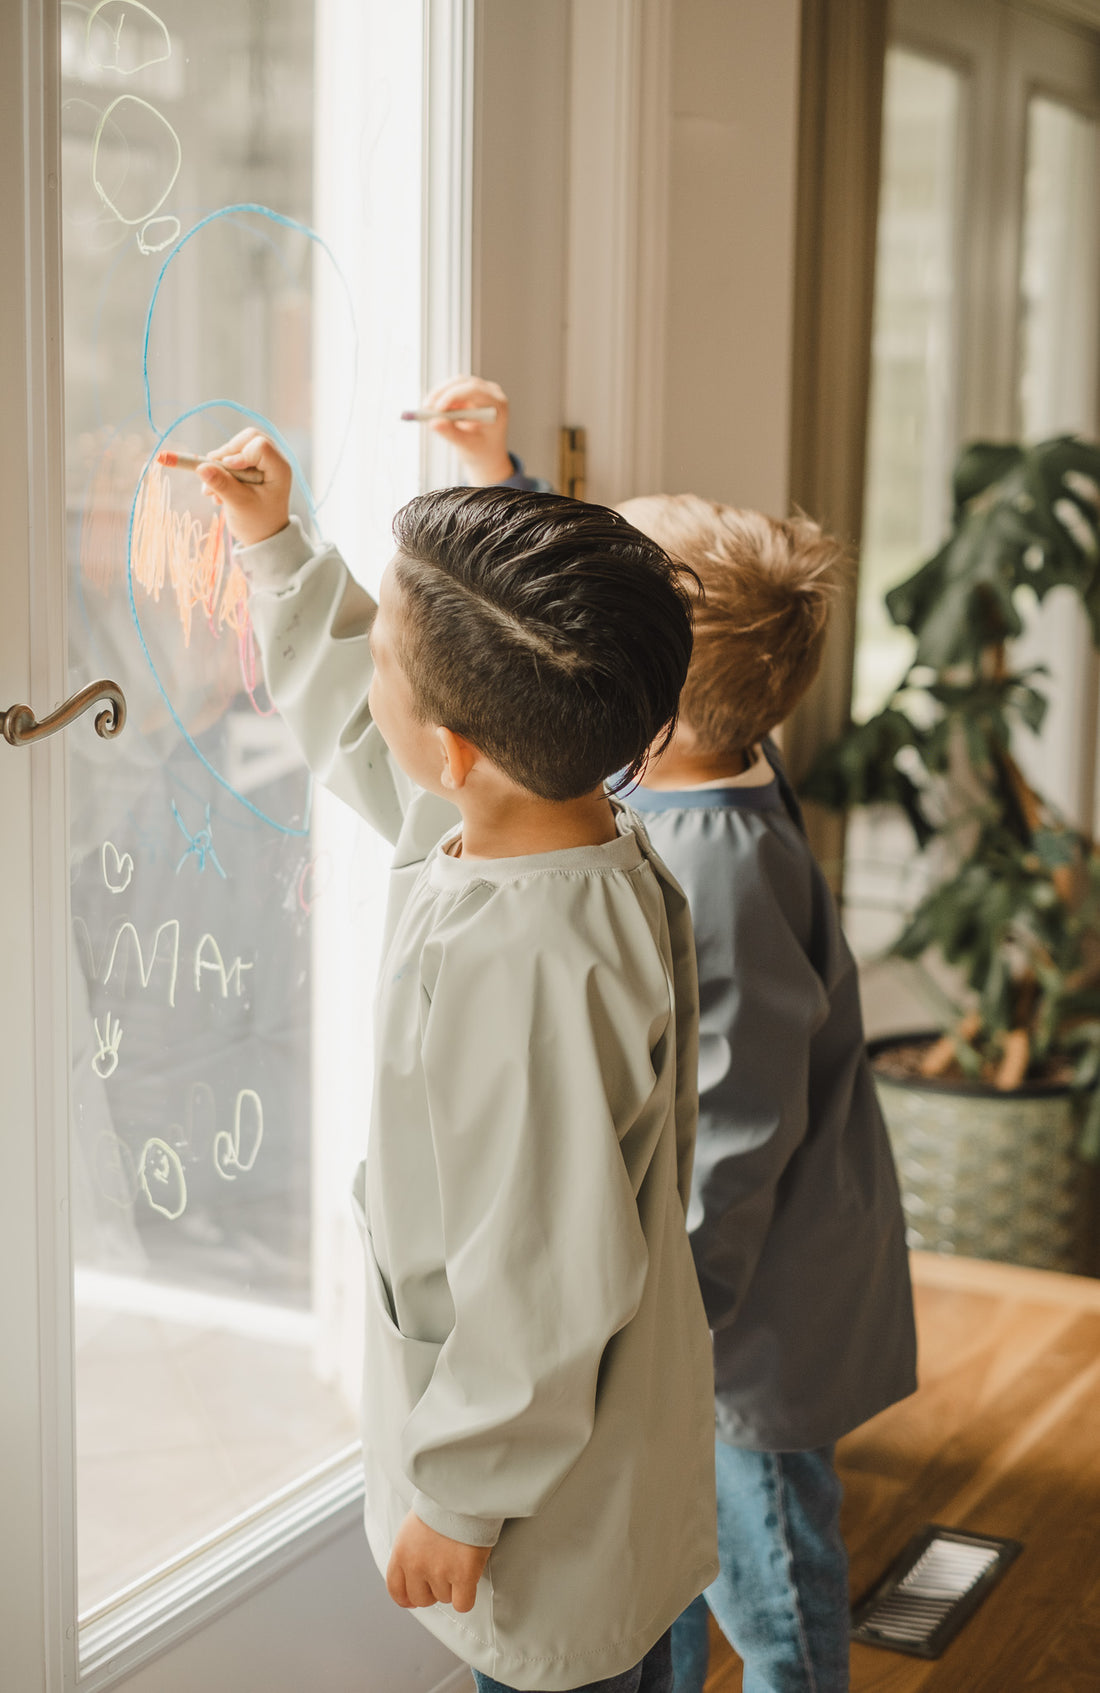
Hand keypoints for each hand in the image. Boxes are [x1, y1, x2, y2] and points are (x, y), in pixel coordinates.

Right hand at [197, 429, 293, 547]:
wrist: (263, 536)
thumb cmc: (257, 522)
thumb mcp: (238, 504)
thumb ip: (221, 484)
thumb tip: (201, 467)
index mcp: (279, 469)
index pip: (259, 445)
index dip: (240, 454)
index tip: (228, 469)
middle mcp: (274, 461)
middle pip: (247, 438)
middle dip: (226, 453)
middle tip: (211, 470)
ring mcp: (262, 462)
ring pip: (237, 446)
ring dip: (219, 464)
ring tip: (210, 491)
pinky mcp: (251, 465)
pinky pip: (232, 456)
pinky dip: (220, 470)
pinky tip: (215, 492)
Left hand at [385, 1510, 490, 1613]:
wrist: (462, 1491)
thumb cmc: (440, 1504)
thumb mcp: (412, 1526)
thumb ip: (410, 1552)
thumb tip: (414, 1574)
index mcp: (400, 1552)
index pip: (396, 1589)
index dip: (407, 1597)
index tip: (415, 1598)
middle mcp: (416, 1566)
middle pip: (421, 1599)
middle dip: (433, 1590)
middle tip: (445, 1572)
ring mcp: (439, 1572)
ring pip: (445, 1598)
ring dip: (453, 1586)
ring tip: (460, 1561)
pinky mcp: (462, 1575)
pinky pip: (462, 1604)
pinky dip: (466, 1596)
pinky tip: (470, 1579)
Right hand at [422, 375, 512, 485]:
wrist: (488, 454)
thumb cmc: (483, 452)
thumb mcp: (468, 446)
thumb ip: (452, 434)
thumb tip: (433, 423)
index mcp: (498, 405)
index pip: (475, 390)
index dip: (453, 395)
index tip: (437, 409)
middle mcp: (491, 393)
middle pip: (463, 383)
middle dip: (442, 393)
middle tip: (425, 408)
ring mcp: (480, 390)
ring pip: (454, 384)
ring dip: (438, 395)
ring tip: (426, 413)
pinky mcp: (469, 393)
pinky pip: (451, 390)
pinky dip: (439, 399)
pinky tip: (432, 412)